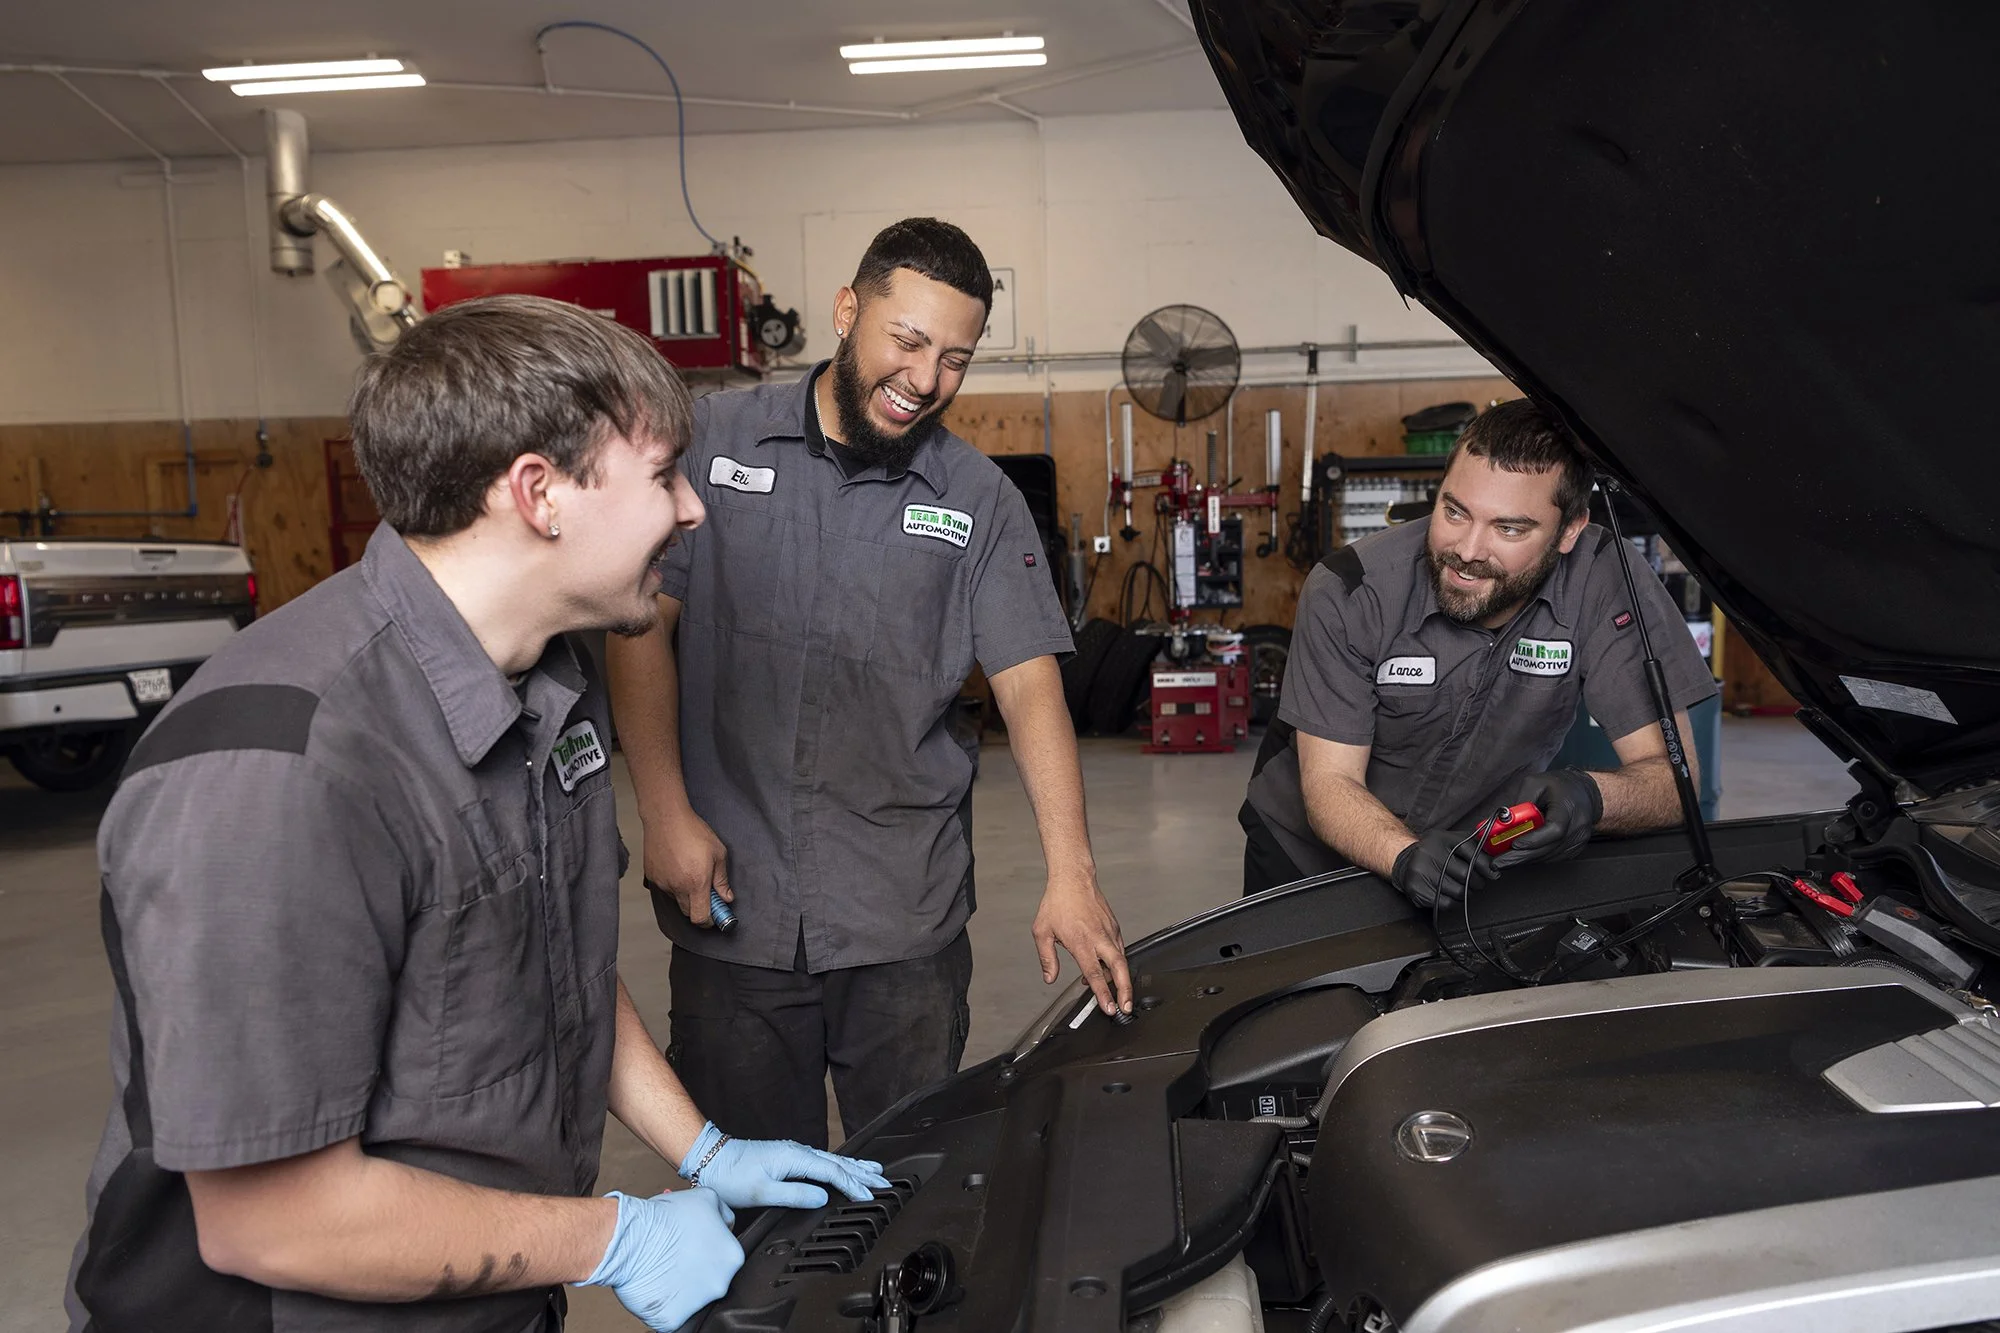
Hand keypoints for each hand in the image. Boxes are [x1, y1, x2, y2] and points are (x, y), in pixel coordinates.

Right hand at [577, 1188, 742, 1331]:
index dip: (706, 1248)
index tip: (691, 1244)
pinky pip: (672, 1315)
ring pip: (692, 1299)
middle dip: (695, 1268)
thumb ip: (724, 1213)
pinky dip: (662, 1303)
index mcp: (733, 1256)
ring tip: (662, 1268)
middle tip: (675, 1255)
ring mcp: (698, 1305)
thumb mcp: (706, 1198)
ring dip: (679, 1287)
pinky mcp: (674, 1320)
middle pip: (710, 1279)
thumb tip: (725, 1223)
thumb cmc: (662, 1219)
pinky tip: (654, 1285)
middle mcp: (721, 1283)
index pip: (724, 1256)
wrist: (630, 1239)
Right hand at [644, 806, 730, 928]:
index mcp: (696, 883)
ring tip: (690, 871)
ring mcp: (662, 883)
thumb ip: (722, 879)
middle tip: (706, 893)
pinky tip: (678, 866)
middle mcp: (677, 887)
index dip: (709, 921)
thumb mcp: (718, 853)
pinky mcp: (652, 877)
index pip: (700, 918)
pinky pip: (665, 888)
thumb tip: (727, 897)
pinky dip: (673, 884)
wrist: (666, 817)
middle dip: (699, 908)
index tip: (714, 916)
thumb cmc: (694, 831)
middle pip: (688, 913)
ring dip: (685, 894)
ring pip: (676, 900)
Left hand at [679, 1122, 890, 1210]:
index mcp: (794, 1158)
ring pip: (832, 1160)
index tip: (869, 1195)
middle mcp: (797, 1151)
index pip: (832, 1172)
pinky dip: (839, 1166)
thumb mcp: (761, 1191)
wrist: (711, 1159)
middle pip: (838, 1163)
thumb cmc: (731, 1177)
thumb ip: (794, 1195)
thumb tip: (822, 1197)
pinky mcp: (788, 1157)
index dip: (852, 1185)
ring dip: (854, 1167)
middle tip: (885, 1181)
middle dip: (862, 1173)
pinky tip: (843, 1167)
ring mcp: (793, 1153)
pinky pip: (822, 1161)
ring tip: (874, 1171)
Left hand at [1033, 874, 1132, 1015]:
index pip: (1093, 973)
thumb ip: (1047, 958)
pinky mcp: (1114, 926)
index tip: (1109, 1007)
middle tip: (1125, 1007)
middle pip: (1118, 969)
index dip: (1102, 993)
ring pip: (1121, 959)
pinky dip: (1117, 962)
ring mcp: (1109, 931)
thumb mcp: (1041, 931)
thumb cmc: (1057, 903)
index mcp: (1080, 942)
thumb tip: (1049, 977)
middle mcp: (1098, 937)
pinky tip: (1107, 968)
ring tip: (1116, 993)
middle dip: (1124, 990)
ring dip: (1120, 978)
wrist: (1073, 878)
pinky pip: (1119, 949)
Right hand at [1390, 828, 1496, 907]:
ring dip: (1466, 893)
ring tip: (1463, 888)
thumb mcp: (1451, 841)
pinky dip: (1454, 902)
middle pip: (1466, 875)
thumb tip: (1494, 860)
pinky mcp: (1417, 889)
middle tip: (1476, 882)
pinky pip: (1446, 902)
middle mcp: (1429, 853)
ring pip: (1458, 891)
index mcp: (1440, 839)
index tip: (1492, 873)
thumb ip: (1472, 845)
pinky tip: (1451, 894)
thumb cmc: (1433, 853)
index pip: (1471, 853)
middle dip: (1476, 882)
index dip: (1486, 865)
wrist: (1404, 862)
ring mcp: (1421, 872)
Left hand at [1489, 769, 1602, 868]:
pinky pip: (1552, 857)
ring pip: (1549, 856)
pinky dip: (1535, 857)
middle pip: (1549, 848)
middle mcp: (1577, 826)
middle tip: (1499, 862)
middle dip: (1521, 856)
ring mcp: (1578, 840)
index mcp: (1568, 807)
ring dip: (1525, 859)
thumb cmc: (1561, 786)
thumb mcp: (1536, 783)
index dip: (1534, 839)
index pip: (1555, 829)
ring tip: (1504, 860)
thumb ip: (1521, 801)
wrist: (1586, 793)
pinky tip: (1521, 855)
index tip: (1515, 844)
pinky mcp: (1574, 849)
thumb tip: (1504, 820)